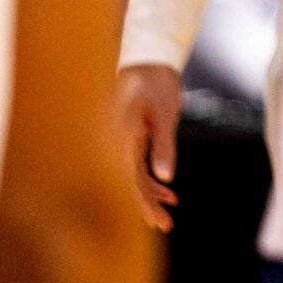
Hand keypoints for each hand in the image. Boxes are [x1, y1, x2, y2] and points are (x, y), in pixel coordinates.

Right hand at [114, 63, 183, 230]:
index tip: (155, 222)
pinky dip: (149, 178)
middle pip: (125, 182)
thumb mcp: (165, 112)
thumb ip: (163, 145)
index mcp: (119, 137)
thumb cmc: (156, 81)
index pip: (126, 179)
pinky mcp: (126, 137)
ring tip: (169, 212)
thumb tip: (165, 177)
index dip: (140, 203)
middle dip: (144, 206)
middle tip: (165, 225)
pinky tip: (166, 191)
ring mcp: (118, 141)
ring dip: (148, 194)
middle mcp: (113, 142)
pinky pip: (133, 164)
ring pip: (129, 176)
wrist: (147, 57)